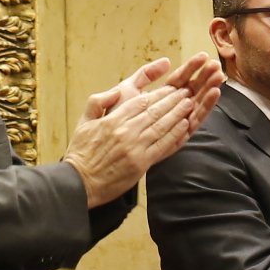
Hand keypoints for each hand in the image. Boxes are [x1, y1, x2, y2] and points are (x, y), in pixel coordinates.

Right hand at [65, 54, 221, 204]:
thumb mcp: (83, 122)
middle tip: (186, 92)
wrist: (79, 182)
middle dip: (172, 100)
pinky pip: (162, 146)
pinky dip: (175, 135)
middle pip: (154, 111)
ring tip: (189, 104)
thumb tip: (115, 91)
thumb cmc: (81, 153)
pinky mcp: (141, 163)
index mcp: (112, 120)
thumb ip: (98, 102)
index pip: (140, 102)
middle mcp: (125, 132)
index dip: (158, 93)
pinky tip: (184, 126)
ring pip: (161, 126)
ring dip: (178, 114)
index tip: (170, 88)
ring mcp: (134, 148)